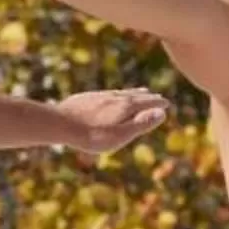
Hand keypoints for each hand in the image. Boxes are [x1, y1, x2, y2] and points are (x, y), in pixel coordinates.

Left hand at [57, 88, 171, 155]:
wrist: (61, 124)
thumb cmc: (92, 135)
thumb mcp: (120, 135)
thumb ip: (141, 124)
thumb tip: (163, 113)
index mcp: (126, 107)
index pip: (147, 103)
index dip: (157, 104)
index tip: (167, 103)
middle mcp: (115, 98)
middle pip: (135, 96)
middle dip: (148, 97)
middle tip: (157, 96)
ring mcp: (100, 96)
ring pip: (122, 93)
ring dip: (133, 93)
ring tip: (140, 92)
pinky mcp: (88, 97)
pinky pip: (108, 93)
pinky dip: (117, 94)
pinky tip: (112, 96)